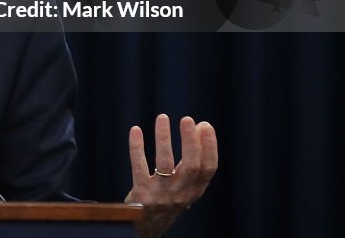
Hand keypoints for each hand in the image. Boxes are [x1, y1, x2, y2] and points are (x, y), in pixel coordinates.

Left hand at [125, 114, 217, 237]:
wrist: (147, 226)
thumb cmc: (169, 198)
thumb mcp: (185, 185)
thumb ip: (192, 161)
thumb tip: (200, 126)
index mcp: (194, 190)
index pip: (208, 169)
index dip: (209, 147)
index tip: (206, 125)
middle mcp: (180, 194)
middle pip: (190, 166)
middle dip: (190, 142)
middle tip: (187, 119)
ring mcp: (160, 194)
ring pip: (164, 164)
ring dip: (164, 139)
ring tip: (163, 118)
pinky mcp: (141, 194)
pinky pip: (138, 167)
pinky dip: (137, 148)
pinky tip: (136, 130)